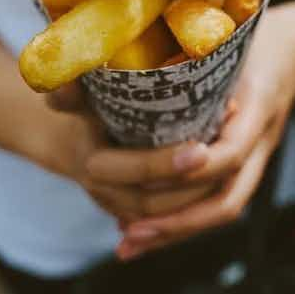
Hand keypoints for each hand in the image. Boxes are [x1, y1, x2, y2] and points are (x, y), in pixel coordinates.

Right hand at [36, 82, 217, 221]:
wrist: (70, 140)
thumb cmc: (78, 111)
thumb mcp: (73, 98)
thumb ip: (68, 92)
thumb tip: (66, 78)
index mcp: (94, 165)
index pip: (134, 174)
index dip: (165, 166)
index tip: (199, 149)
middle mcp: (108, 191)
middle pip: (155, 203)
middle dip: (190, 187)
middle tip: (221, 159)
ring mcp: (122, 204)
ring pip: (164, 215)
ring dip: (197, 196)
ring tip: (228, 166)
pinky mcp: (136, 207)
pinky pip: (167, 214)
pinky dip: (191, 201)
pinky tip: (217, 177)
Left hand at [116, 0, 294, 258]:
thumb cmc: (259, 38)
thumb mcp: (234, 38)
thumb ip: (198, 55)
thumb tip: (131, 65)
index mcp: (259, 106)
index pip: (231, 152)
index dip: (194, 168)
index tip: (150, 178)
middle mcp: (259, 140)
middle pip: (226, 199)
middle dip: (177, 221)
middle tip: (130, 231)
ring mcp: (256, 154)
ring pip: (221, 207)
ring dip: (177, 229)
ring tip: (133, 240)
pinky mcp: (247, 160)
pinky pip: (219, 197)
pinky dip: (186, 215)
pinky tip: (151, 223)